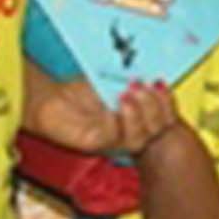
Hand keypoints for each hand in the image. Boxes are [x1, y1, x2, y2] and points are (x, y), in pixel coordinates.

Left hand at [31, 79, 182, 155]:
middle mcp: (129, 134)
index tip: (160, 84)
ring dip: (137, 116)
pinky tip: (114, 107)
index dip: (167, 104)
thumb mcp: (113, 82)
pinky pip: (112, 137)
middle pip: (156, 131)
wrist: (51, 99)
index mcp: (139, 119)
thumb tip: (151, 74)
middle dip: (154, 108)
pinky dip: (116, 122)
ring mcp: (112, 142)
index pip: (165, 119)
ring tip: (127, 95)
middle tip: (141, 88)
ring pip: (137, 139)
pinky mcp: (94, 144)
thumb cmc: (81, 92)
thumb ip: (133, 82)